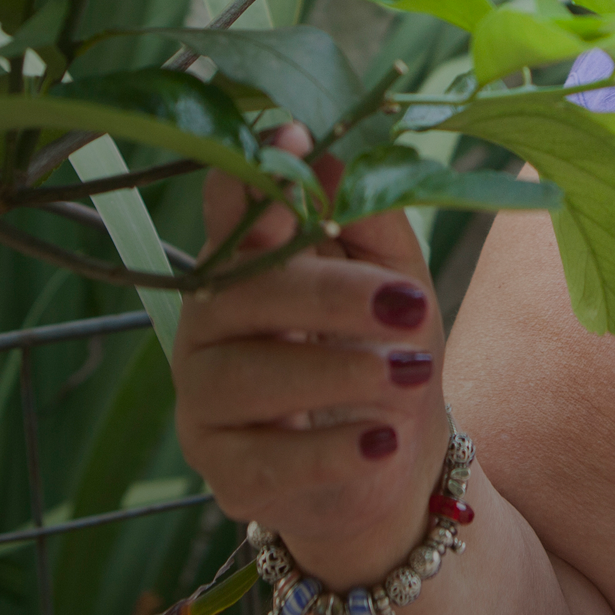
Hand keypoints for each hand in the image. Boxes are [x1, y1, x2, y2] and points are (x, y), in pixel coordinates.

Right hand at [173, 124, 447, 585]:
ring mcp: (205, 399)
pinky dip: (326, 452)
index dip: (255, 177)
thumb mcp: (396, 275)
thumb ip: (366, 216)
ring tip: (409, 375)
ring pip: (245, 377)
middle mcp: (208, 323)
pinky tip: (380, 442)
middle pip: (242, 293)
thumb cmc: (384, 348)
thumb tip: (336, 153)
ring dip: (333, 374)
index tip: (298, 143)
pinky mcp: (223, 472)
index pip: (229, 209)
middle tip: (408, 306)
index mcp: (246, 263)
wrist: (394, 460)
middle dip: (331, 296)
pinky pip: (262, 462)